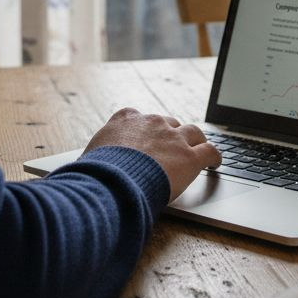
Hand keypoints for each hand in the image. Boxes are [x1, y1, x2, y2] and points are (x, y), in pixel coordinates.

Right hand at [84, 107, 221, 199]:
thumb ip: (94, 158)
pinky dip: (215, 157)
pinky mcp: (190, 157)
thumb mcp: (88, 158)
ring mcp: (173, 138)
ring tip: (198, 149)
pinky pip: (210, 151)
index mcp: (125, 119)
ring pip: (193, 132)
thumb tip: (81, 172)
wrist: (112, 181)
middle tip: (172, 148)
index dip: (143, 129)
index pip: (136, 116)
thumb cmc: (95, 173)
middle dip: (170, 134)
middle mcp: (152, 123)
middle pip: (168, 123)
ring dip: (195, 141)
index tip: (143, 137)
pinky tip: (216, 163)